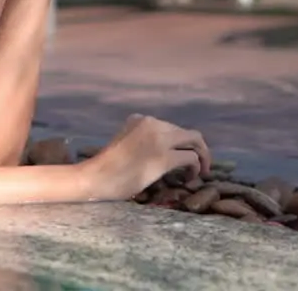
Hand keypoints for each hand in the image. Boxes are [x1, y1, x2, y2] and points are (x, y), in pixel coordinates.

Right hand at [82, 114, 211, 201]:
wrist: (95, 177)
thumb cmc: (106, 167)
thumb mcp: (124, 143)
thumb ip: (143, 140)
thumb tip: (163, 152)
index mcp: (139, 119)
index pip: (170, 127)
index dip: (179, 143)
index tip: (180, 155)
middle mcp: (151, 124)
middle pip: (187, 133)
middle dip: (198, 148)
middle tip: (199, 165)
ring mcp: (159, 139)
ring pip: (194, 141)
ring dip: (202, 156)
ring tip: (199, 172)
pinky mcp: (164, 157)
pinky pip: (191, 158)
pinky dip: (196, 168)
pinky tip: (190, 178)